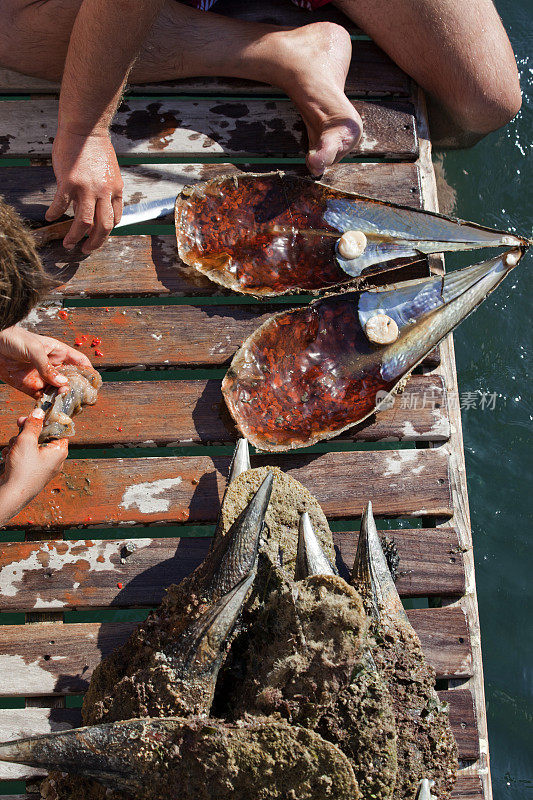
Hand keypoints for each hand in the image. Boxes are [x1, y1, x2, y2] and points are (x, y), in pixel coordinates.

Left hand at [0, 324, 92, 397]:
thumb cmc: (13, 338)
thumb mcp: (33, 349)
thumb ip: (47, 367)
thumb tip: (63, 383)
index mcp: (59, 353)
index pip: (80, 362)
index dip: (89, 372)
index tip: (94, 384)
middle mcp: (53, 366)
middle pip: (72, 380)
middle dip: (77, 390)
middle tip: (80, 400)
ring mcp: (42, 377)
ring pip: (58, 392)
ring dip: (62, 399)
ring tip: (66, 406)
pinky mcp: (30, 387)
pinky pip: (43, 398)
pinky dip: (47, 405)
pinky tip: (51, 408)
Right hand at [0, 409, 67, 524]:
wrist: (11, 495)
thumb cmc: (23, 470)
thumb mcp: (27, 442)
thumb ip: (33, 425)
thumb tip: (39, 411)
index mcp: (59, 451)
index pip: (59, 429)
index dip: (46, 420)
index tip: (36, 414)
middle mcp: (54, 459)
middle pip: (43, 436)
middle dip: (28, 431)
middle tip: (19, 425)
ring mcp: (43, 466)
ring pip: (32, 445)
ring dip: (19, 442)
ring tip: (12, 447)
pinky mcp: (32, 471)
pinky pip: (26, 456)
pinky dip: (16, 453)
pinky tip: (7, 455)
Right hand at [46, 128, 122, 253]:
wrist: (85, 128)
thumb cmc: (95, 148)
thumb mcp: (108, 172)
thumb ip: (103, 190)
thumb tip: (92, 206)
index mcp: (116, 190)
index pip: (115, 219)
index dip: (106, 231)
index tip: (97, 235)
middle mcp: (104, 192)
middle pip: (104, 227)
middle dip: (95, 243)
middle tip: (86, 250)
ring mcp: (87, 188)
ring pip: (84, 222)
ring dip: (76, 236)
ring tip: (69, 244)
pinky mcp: (69, 182)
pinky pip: (61, 205)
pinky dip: (55, 214)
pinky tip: (50, 218)